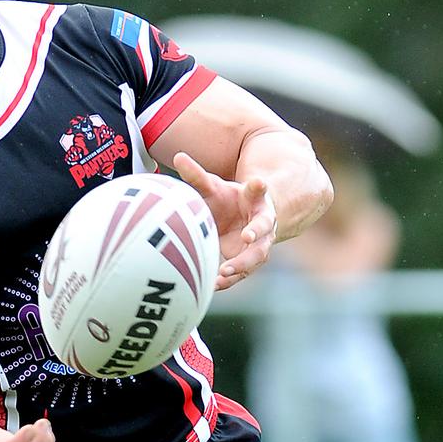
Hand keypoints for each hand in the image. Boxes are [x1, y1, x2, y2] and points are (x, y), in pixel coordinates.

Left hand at [172, 152, 277, 289]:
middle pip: (264, 227)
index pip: (259, 190)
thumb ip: (197, 175)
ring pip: (257, 255)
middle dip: (257, 231)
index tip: (258, 182)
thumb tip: (178, 156)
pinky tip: (213, 285)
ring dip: (242, 264)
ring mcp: (259, 243)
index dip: (259, 187)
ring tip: (225, 270)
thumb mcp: (212, 187)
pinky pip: (242, 272)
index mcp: (255, 199)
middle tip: (247, 237)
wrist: (241, 219)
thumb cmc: (227, 200)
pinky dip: (229, 279)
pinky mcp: (249, 260)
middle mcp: (262, 221)